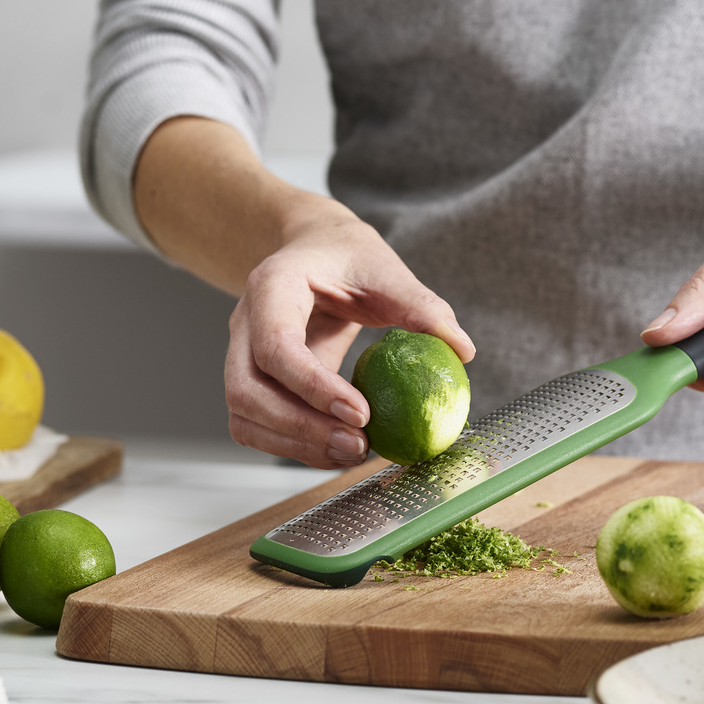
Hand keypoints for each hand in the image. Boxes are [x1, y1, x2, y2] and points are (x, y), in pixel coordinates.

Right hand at [132, 116, 473, 468]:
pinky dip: (294, 445)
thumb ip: (421, 307)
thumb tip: (462, 350)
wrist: (316, 251)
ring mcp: (241, 355)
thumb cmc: (349, 258)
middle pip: (247, 391)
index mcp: (272, 287)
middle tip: (358, 445)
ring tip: (353, 452)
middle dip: (300, 428)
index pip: (275, 345)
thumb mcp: (387, 270)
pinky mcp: (254, 381)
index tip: (361, 414)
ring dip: (295, 444)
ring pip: (244, 416)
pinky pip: (257, 425)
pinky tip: (338, 449)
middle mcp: (244, 323)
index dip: (312, 386)